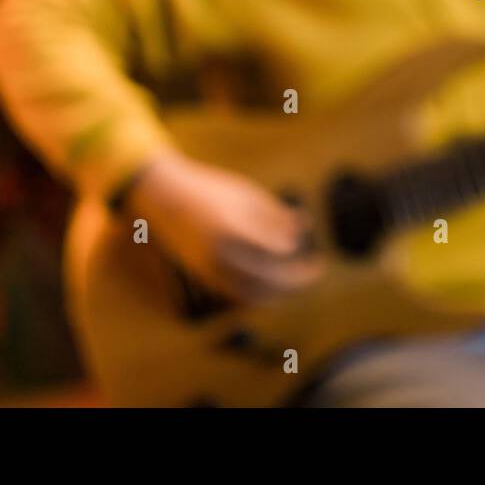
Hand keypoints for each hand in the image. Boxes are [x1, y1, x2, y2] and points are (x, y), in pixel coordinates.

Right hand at [121, 148, 326, 301]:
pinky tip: (277, 282)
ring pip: (254, 294)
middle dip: (298, 281)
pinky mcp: (206, 276)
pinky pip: (239, 294)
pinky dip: (262, 293)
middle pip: (268, 280)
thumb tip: (304, 231)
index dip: (295, 252)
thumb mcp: (248, 194)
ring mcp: (211, 268)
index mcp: (233, 229)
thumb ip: (276, 215)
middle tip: (318, 272)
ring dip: (282, 292)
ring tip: (301, 281)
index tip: (310, 247)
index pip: (275, 251)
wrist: (166, 197)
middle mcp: (221, 254)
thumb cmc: (211, 190)